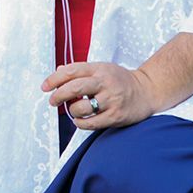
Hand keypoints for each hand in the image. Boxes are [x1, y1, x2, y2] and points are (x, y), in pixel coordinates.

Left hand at [41, 62, 157, 128]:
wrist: (147, 91)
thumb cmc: (120, 80)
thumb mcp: (101, 69)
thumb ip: (80, 70)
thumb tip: (58, 71)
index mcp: (99, 69)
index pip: (71, 71)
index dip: (54, 79)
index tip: (45, 87)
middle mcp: (105, 83)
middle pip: (74, 88)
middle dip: (58, 95)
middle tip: (53, 101)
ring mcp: (111, 100)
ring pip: (81, 108)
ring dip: (72, 111)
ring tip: (75, 110)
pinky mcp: (115, 116)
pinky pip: (90, 123)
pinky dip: (80, 123)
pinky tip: (81, 120)